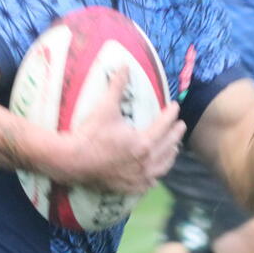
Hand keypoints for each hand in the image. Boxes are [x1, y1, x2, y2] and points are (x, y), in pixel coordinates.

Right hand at [53, 68, 184, 194]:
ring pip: (163, 166)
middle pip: (169, 146)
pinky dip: (156, 175)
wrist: (73, 161)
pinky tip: (156, 172)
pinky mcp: (130, 187)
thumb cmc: (90, 134)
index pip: (164, 125)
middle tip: (180, 124)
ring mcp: (139, 177)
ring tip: (173, 147)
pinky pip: (150, 182)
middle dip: (176, 134)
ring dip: (170, 154)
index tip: (175, 106)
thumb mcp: (105, 107)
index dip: (171, 113)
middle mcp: (146, 162)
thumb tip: (124, 65)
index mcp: (144, 142)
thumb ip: (117, 86)